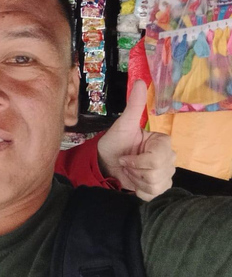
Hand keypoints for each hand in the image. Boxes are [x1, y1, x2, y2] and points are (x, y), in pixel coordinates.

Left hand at [97, 80, 175, 200]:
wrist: (105, 162)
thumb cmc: (115, 142)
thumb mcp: (123, 124)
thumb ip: (134, 106)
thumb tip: (140, 82)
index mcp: (163, 142)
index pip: (158, 158)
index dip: (138, 160)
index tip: (126, 156)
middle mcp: (169, 157)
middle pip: (158, 172)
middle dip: (136, 169)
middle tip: (126, 163)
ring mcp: (166, 173)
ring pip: (156, 184)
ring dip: (136, 179)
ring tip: (129, 171)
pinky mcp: (160, 187)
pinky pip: (154, 194)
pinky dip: (140, 190)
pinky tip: (134, 182)